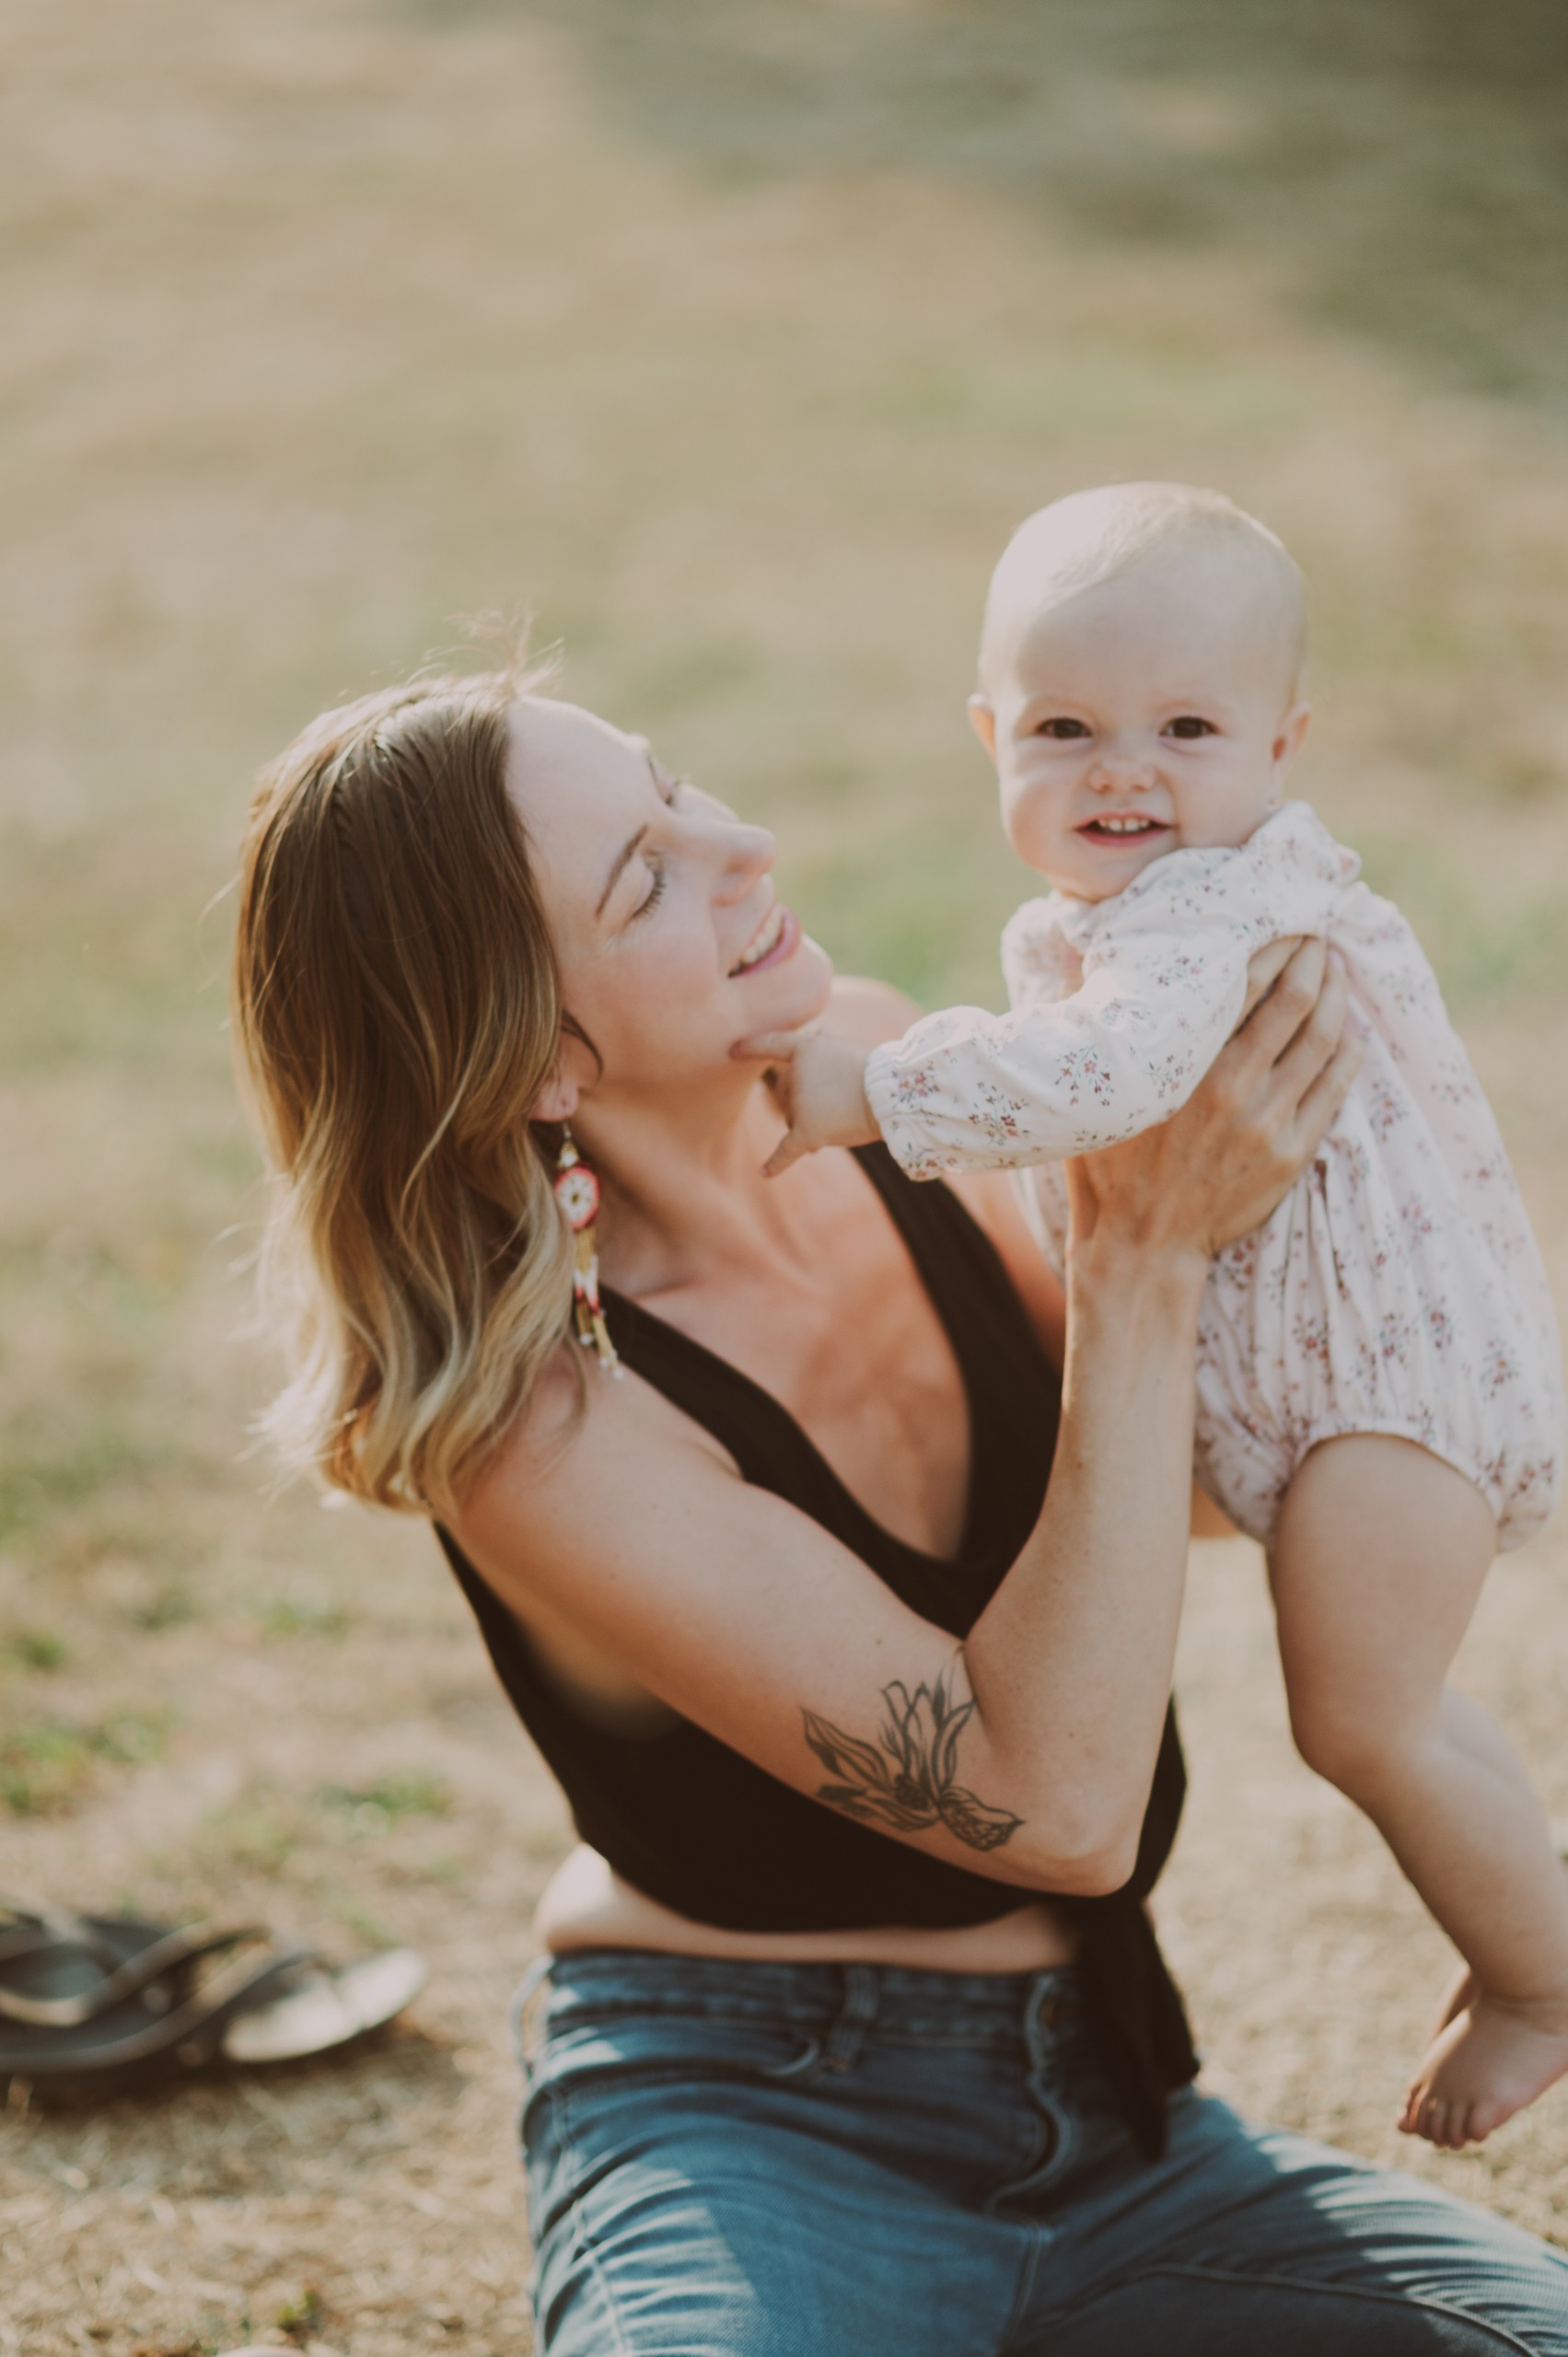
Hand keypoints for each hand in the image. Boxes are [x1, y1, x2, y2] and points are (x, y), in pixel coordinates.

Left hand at [734, 1028, 880, 1176]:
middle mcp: (797, 1075)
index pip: (774, 1045)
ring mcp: (800, 1104)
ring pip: (794, 1118)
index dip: (752, 1047)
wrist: (893, 1095)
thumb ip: (829, 1045)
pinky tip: (763, 1173)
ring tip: (840, 1119)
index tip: (733, 1050)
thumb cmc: (877, 1071)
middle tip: (833, 1100)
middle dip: (801, 1098)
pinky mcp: (807, 1132)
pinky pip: (786, 1151)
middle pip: (785, 1090)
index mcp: (806, 1048)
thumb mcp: (851, 1048)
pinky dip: (776, 1163)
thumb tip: (819, 1033)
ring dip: (812, 1121)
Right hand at [1064, 937, 1357, 1270]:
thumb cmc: (1107, 1168)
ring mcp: (1268, 1121)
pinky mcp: (1292, 1154)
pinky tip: (1348, 1030)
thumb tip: (1081, 958)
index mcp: (1185, 1064)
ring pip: (1322, 1040)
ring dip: (1337, 996)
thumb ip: (1090, 1022)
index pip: (1244, 982)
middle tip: (1319, 930)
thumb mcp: (1093, 1092)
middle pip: (1294, 1000)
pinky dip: (1346, 1051)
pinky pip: (1334, 1088)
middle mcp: (1233, 1086)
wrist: (1141, 1247)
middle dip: (1313, 957)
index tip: (1284, 917)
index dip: (1273, 942)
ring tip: (1337, 970)